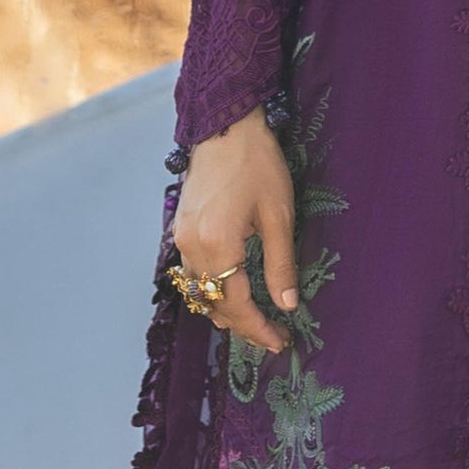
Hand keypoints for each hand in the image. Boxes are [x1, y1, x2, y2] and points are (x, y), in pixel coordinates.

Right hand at [173, 108, 299, 353]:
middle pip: (213, 304)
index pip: (236, 304)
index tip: (279, 341)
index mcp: (218, 245)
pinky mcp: (181, 228)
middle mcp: (192, 247)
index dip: (258, 328)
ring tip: (254, 320)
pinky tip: (231, 292)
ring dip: (224, 311)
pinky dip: (210, 290)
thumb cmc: (258, 165)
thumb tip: (287, 305)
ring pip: (198, 292)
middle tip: (272, 336)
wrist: (225, 127)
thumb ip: (280, 264)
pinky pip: (191, 273)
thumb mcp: (279, 216)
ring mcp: (182, 238)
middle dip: (243, 326)